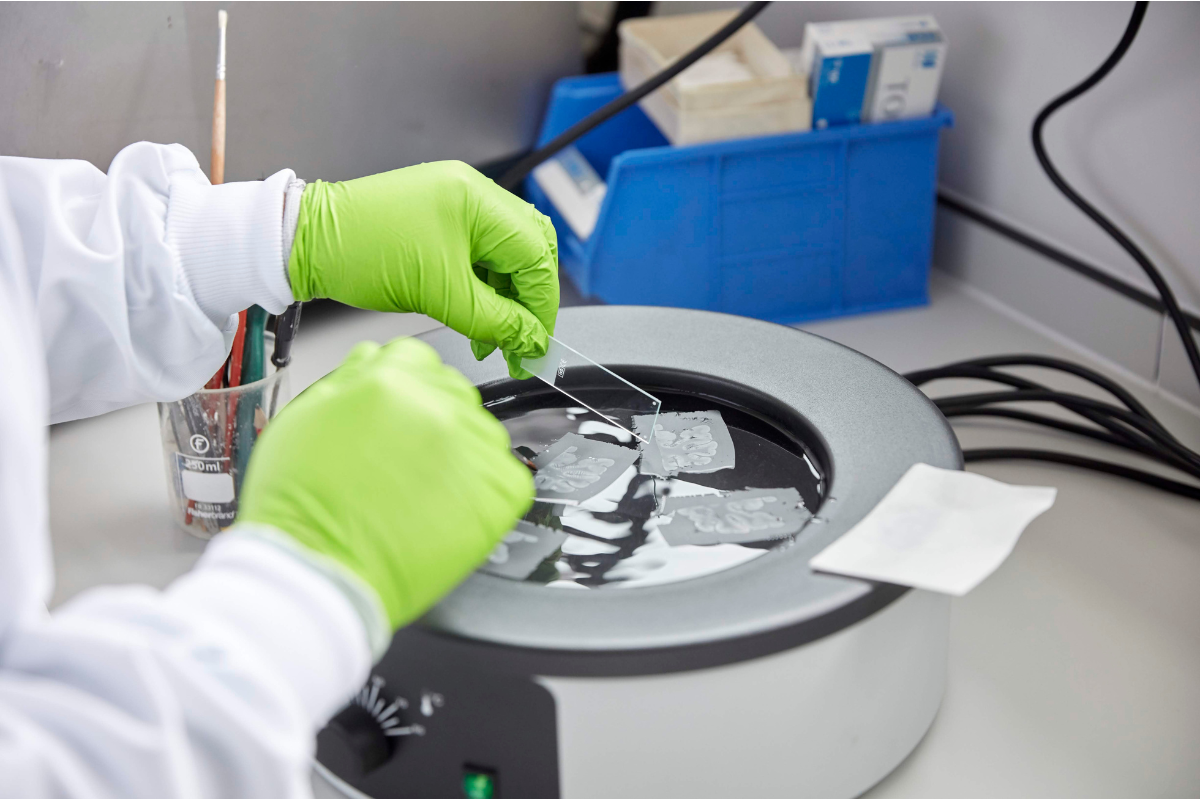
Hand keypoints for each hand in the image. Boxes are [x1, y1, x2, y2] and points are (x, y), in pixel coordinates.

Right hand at [235, 337, 532, 628]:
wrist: (316, 571)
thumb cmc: (300, 508)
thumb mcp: (305, 417)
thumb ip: (351, 379)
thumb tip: (376, 361)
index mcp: (390, 381)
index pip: (418, 359)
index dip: (405, 390)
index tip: (401, 417)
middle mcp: (438, 408)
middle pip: (454, 392)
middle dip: (433, 420)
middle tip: (407, 462)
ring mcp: (473, 450)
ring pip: (484, 433)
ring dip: (463, 455)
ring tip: (425, 492)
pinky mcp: (498, 494)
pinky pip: (508, 477)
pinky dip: (487, 492)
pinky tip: (452, 509)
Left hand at [288, 161, 558, 377]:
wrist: (307, 241)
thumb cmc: (360, 252)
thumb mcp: (439, 295)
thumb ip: (495, 321)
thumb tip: (529, 341)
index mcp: (477, 201)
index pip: (536, 255)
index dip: (542, 305)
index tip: (537, 342)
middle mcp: (472, 193)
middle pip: (530, 250)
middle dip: (530, 300)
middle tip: (524, 339)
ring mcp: (456, 202)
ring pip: (506, 255)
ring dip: (506, 298)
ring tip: (495, 337)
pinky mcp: (440, 216)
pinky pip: (480, 252)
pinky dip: (485, 286)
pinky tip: (478, 315)